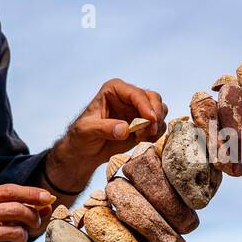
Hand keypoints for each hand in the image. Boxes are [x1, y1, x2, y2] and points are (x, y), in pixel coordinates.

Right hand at [0, 184, 54, 241]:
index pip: (9, 191)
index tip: (47, 197)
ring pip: (16, 232)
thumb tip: (47, 204)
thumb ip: (12, 207)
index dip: (31, 194)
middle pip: (16, 210)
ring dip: (21, 238)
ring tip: (13, 239)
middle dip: (33, 217)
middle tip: (35, 224)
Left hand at [47, 79, 167, 188]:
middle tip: (150, 132)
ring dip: (156, 125)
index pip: (136, 93)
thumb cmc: (81, 137)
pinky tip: (143, 141)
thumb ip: (104, 128)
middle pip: (153, 98)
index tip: (151, 120)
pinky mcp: (144, 124)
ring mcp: (138, 110)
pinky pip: (160, 124)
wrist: (85, 152)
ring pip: (160, 109)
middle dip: (155, 114)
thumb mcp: (86, 130)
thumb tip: (125, 130)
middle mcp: (129, 96)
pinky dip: (156, 133)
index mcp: (114, 89)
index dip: (146, 106)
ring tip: (141, 138)